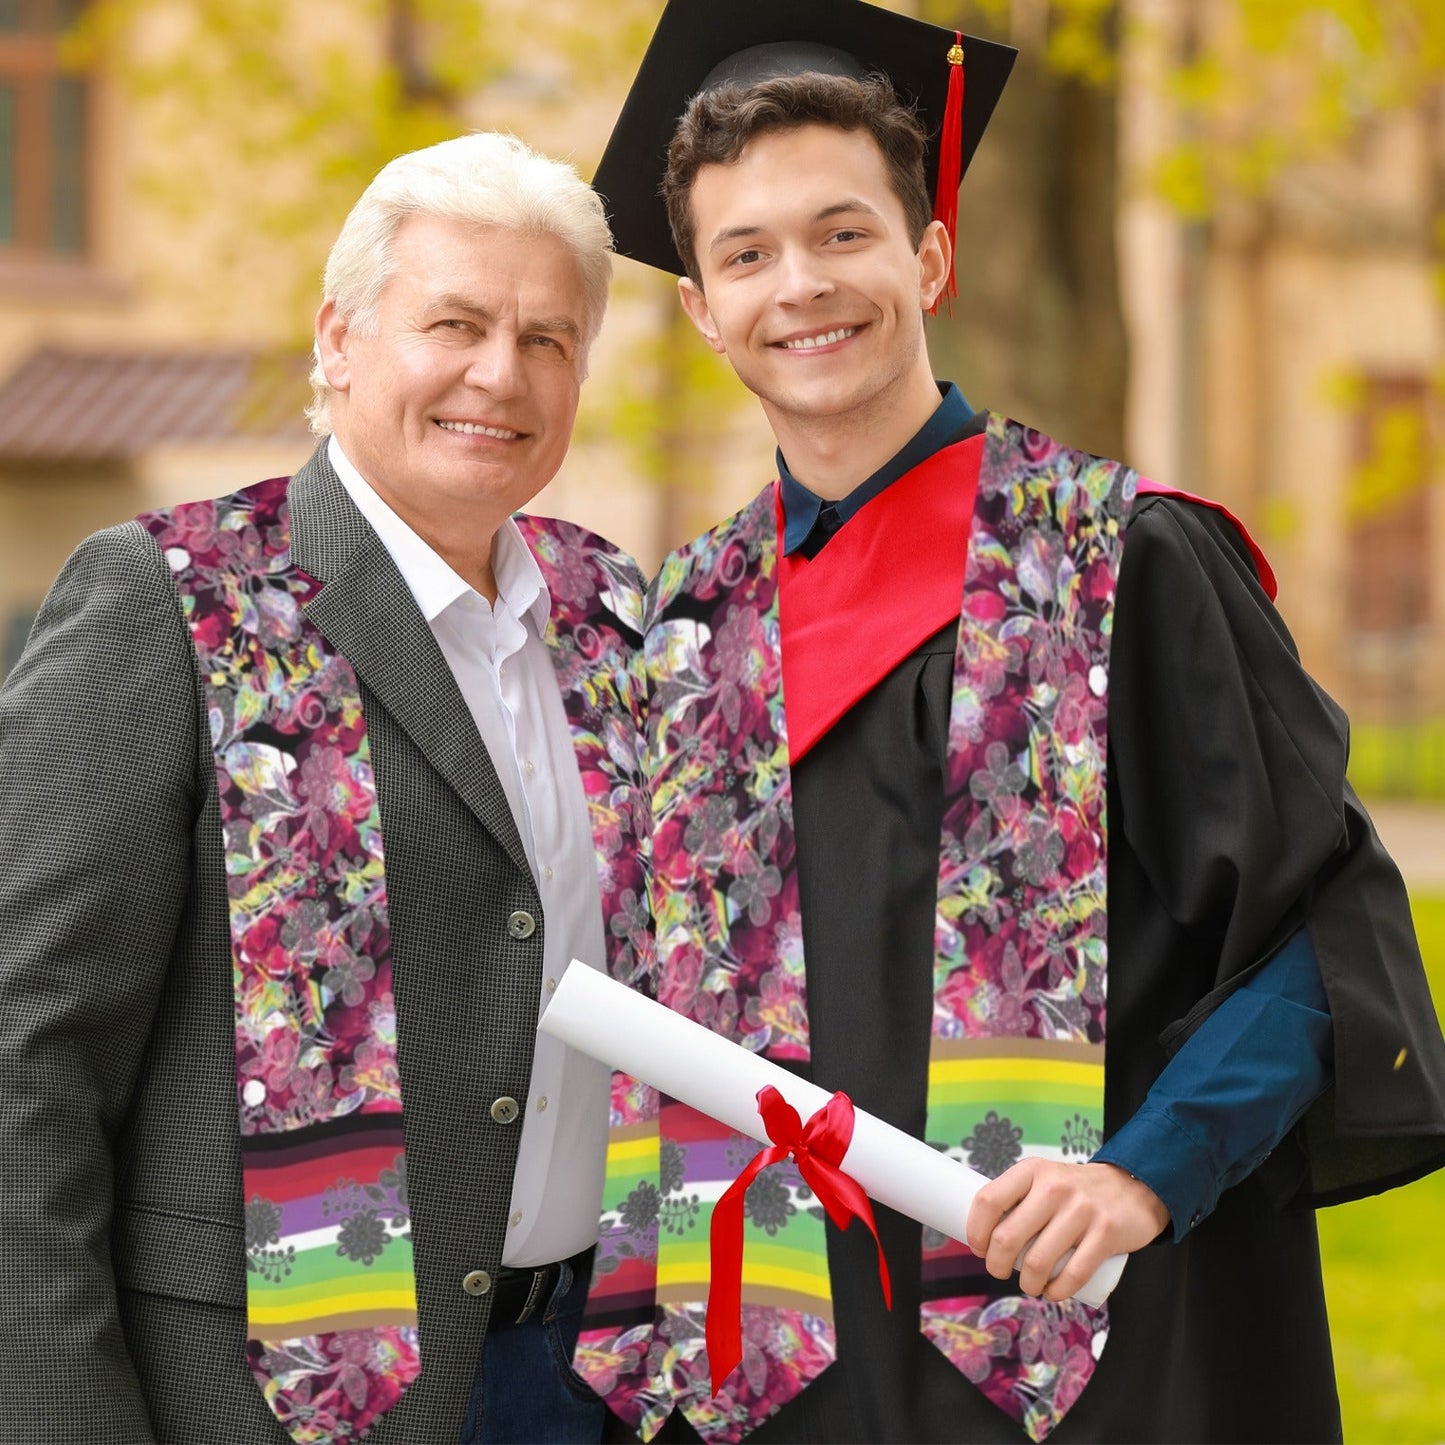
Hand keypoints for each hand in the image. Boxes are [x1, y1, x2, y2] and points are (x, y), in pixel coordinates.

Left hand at [964, 1159, 1169, 1302]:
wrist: (1132, 1187)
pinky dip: (1057, 1292)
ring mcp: (1081, 1210)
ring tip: (1029, 1285)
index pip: (988, 1200)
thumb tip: (984, 1234)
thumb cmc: (1076, 1191)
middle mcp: (1053, 1187)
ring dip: (1027, 1284)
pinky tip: (1052, 1292)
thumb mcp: (1044, 1179)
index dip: (975, 1231)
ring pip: (1037, 1262)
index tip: (978, 1248)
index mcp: (1032, 1171)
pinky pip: (1073, 1275)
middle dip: (996, 1265)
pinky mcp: (1105, 1233)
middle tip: (999, 1271)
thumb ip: (1018, 1198)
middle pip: (1007, 1237)